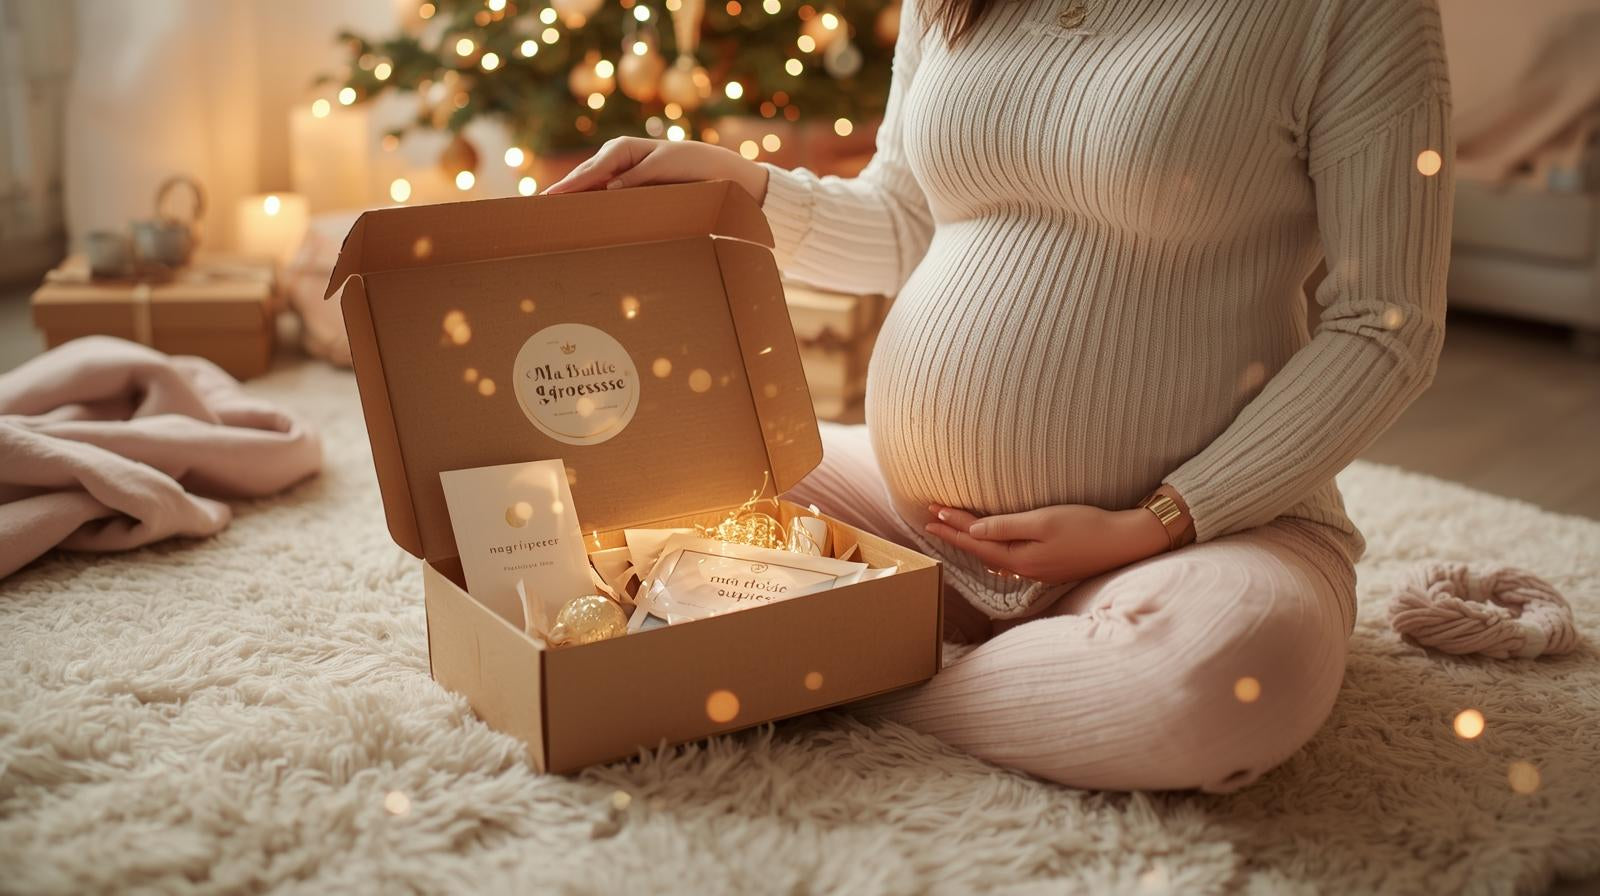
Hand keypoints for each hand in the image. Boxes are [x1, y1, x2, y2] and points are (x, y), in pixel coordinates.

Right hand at [542, 137, 769, 202]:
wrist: (723, 172)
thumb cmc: (696, 165)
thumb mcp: (666, 167)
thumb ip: (636, 176)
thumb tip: (607, 188)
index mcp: (622, 149)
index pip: (589, 171)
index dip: (568, 186)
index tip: (547, 200)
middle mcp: (617, 159)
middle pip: (584, 179)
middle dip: (563, 193)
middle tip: (538, 213)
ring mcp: (622, 174)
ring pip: (592, 188)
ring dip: (574, 201)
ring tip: (551, 219)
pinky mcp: (631, 187)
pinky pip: (605, 196)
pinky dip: (591, 205)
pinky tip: (580, 218)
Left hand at [923, 502, 1171, 584]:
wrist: (1124, 542)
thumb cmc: (1086, 526)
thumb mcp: (1043, 521)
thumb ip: (1006, 527)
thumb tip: (973, 532)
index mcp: (1020, 559)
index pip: (976, 542)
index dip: (953, 526)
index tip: (931, 513)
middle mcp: (1025, 569)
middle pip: (981, 550)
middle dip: (955, 534)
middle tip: (930, 519)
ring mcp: (1038, 571)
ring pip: (994, 556)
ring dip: (972, 542)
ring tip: (952, 533)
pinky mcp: (1049, 567)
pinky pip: (1011, 559)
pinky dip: (993, 550)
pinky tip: (990, 552)